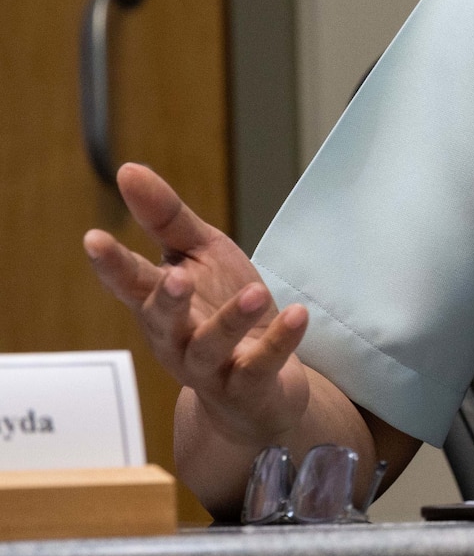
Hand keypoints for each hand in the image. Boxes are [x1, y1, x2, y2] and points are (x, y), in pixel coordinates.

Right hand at [83, 163, 311, 449]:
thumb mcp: (200, 256)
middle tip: (176, 278)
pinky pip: (260, 367)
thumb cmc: (222, 310)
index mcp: (161, 305)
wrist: (259, 386)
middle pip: (163, 321)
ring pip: (211, 348)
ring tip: (255, 292)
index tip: (94, 238)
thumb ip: (166, 219)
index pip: (131, 283)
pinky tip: (296, 314)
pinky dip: (279, 342)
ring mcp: (212, 367)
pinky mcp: (250, 386)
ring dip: (230, 322)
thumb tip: (127, 169)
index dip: (111, 264)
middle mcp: (178, 339)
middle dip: (166, 301)